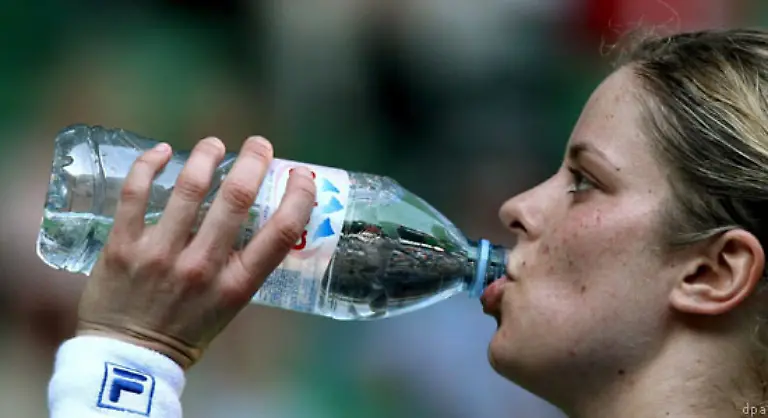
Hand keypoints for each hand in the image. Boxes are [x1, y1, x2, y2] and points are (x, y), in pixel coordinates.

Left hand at [76, 136, 316, 368]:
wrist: (128, 359)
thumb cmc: (186, 332)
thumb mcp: (231, 306)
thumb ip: (244, 266)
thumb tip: (260, 217)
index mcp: (237, 285)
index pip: (282, 232)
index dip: (300, 195)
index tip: (301, 174)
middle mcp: (203, 266)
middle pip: (237, 198)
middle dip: (254, 161)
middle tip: (258, 145)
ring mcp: (161, 254)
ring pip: (190, 187)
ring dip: (207, 155)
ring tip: (214, 145)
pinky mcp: (123, 246)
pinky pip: (136, 193)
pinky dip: (152, 165)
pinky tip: (164, 152)